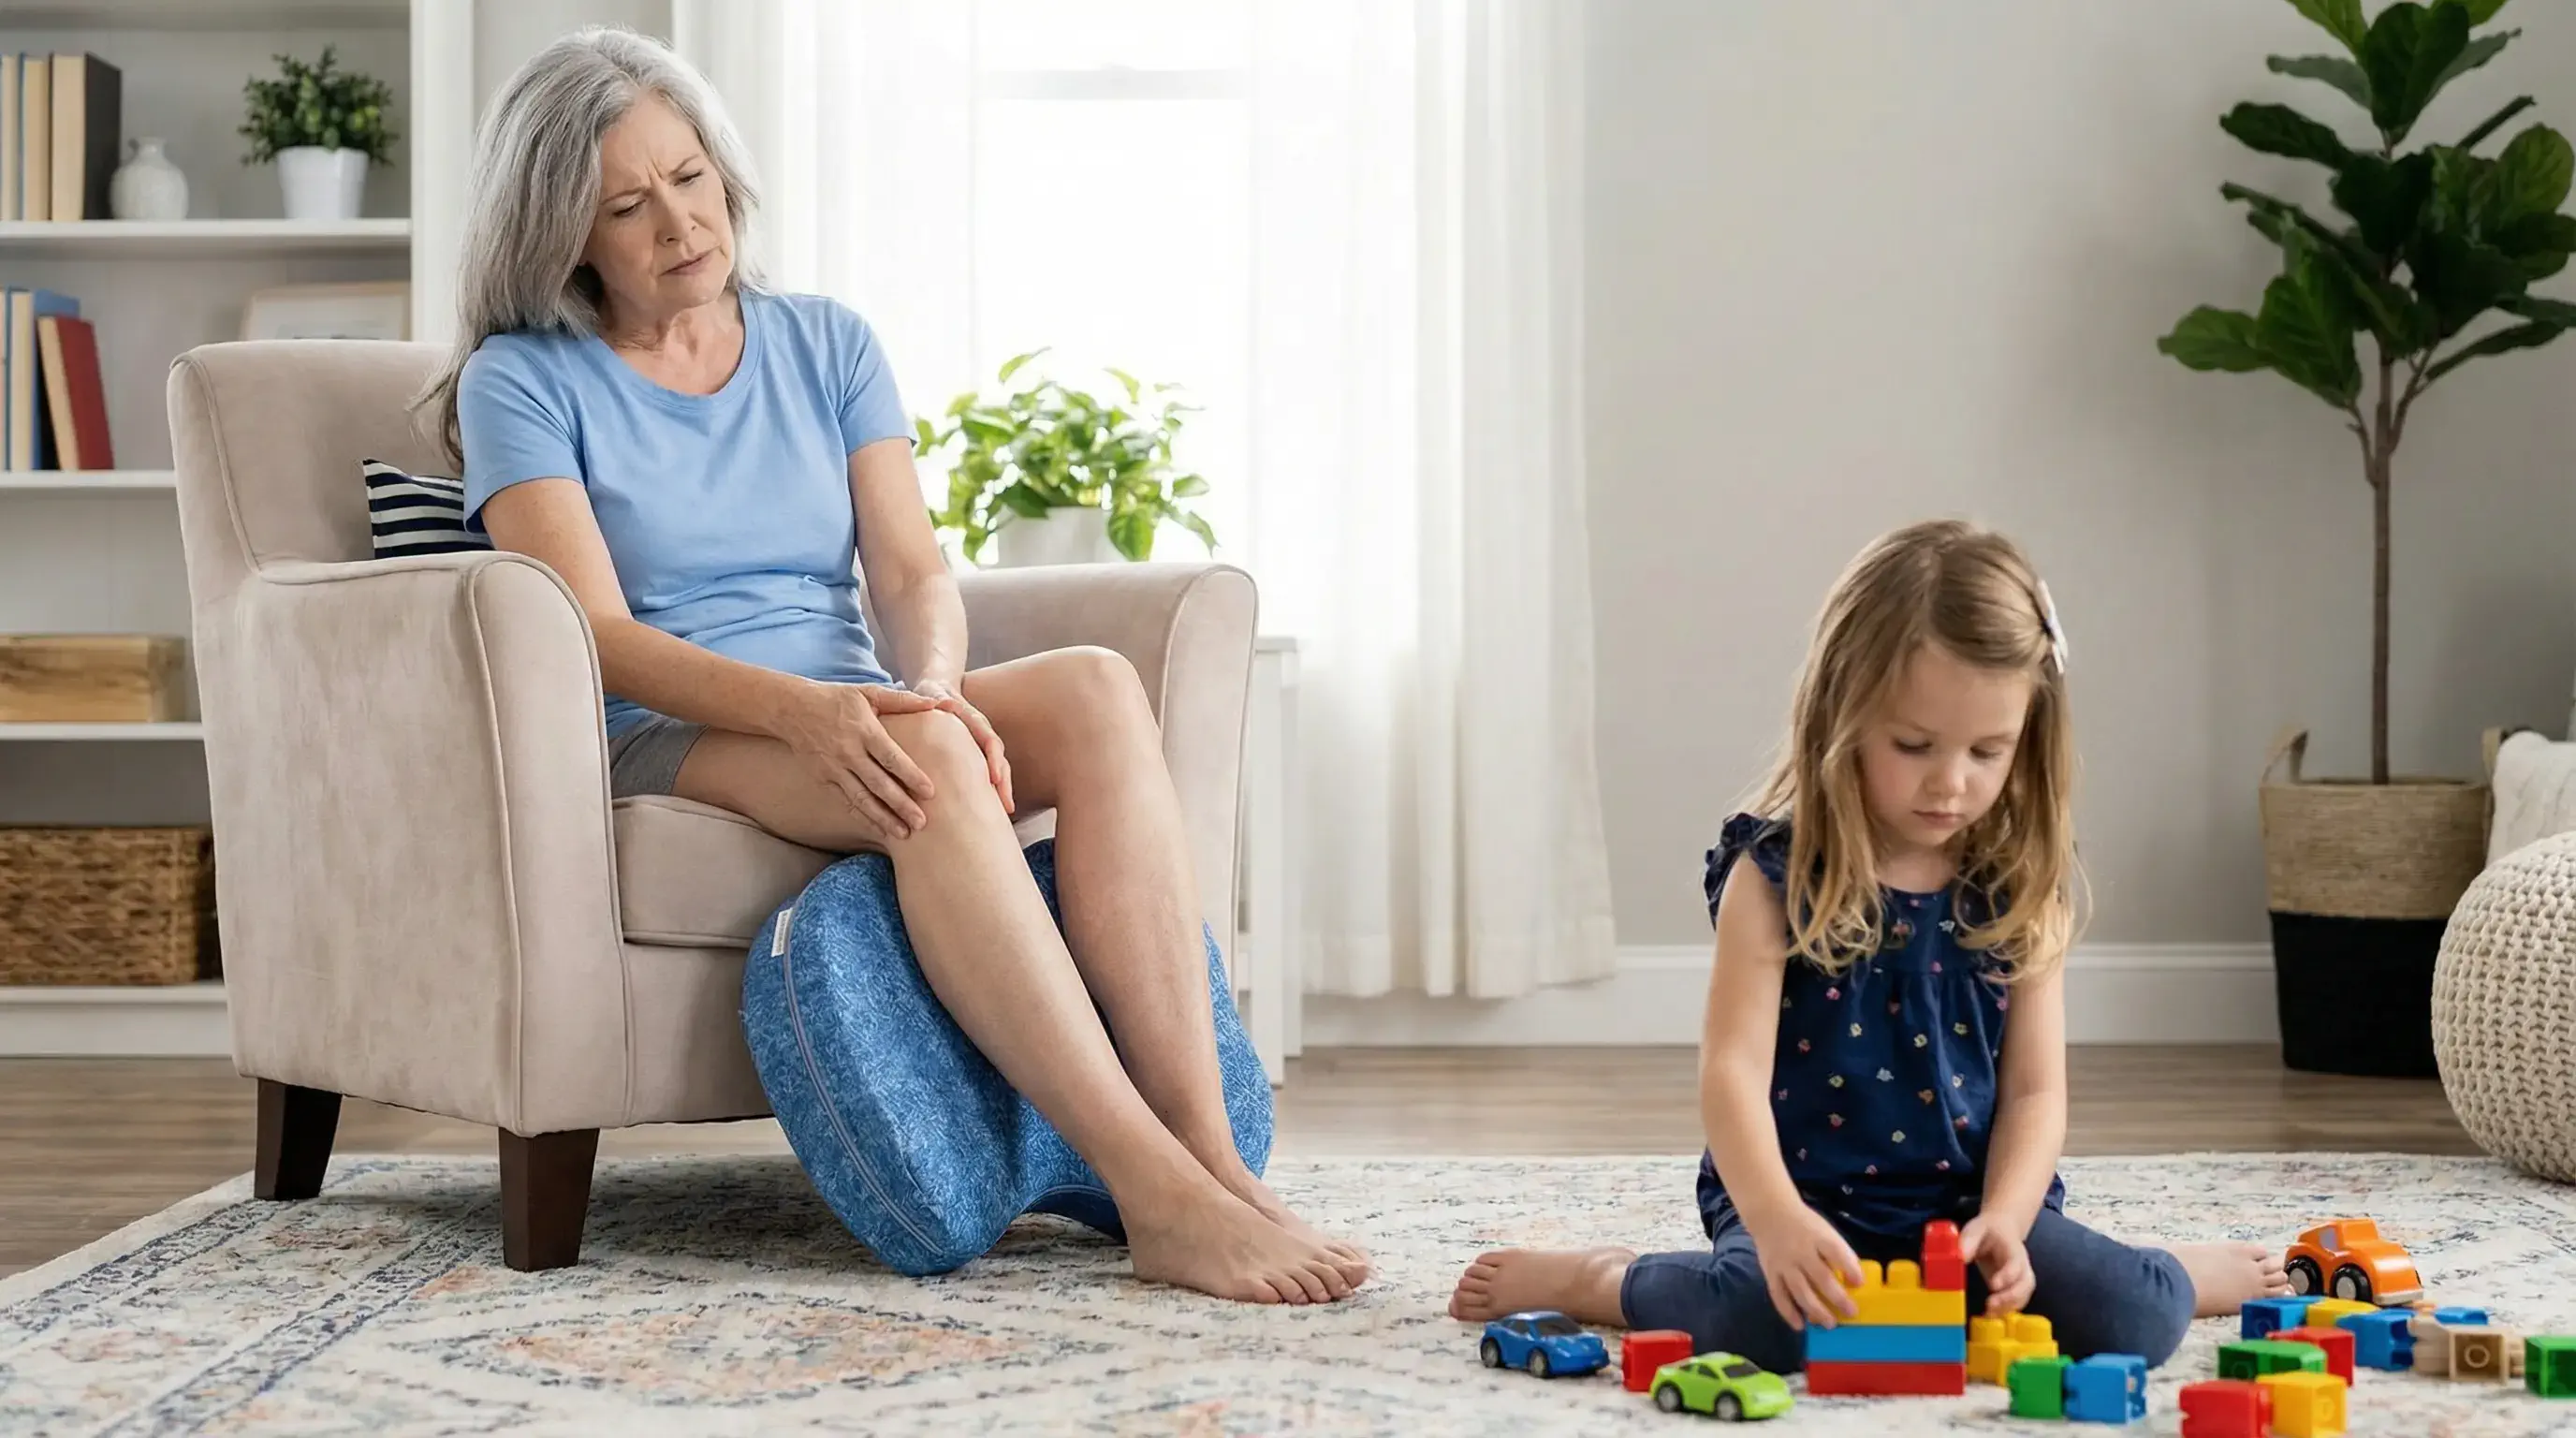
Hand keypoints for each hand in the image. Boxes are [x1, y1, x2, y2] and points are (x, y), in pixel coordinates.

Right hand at [776, 680, 944, 836]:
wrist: (792, 709)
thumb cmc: (836, 699)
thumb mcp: (868, 693)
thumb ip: (903, 700)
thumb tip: (937, 703)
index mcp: (863, 730)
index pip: (890, 757)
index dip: (910, 775)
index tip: (930, 792)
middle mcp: (848, 752)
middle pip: (878, 784)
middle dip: (900, 805)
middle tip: (921, 822)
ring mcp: (834, 768)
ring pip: (862, 798)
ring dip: (883, 818)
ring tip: (904, 833)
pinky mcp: (824, 779)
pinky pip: (847, 801)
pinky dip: (864, 816)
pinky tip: (880, 828)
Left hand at [909, 678, 1012, 813]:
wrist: (936, 691)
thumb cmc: (931, 695)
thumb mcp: (932, 694)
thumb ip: (937, 699)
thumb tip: (941, 703)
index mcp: (974, 720)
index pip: (989, 741)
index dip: (993, 760)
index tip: (994, 778)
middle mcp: (983, 734)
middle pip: (999, 759)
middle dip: (1004, 782)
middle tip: (1006, 805)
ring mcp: (981, 745)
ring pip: (998, 768)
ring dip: (1002, 789)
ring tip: (1005, 811)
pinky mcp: (976, 755)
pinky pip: (987, 773)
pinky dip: (991, 790)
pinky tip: (991, 809)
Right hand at [1744, 1202, 1863, 1330]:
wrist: (1769, 1213)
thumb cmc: (1805, 1225)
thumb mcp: (1825, 1231)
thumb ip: (1838, 1253)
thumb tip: (1853, 1282)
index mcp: (1819, 1238)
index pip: (1836, 1253)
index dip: (1850, 1269)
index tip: (1858, 1284)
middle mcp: (1801, 1252)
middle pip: (1821, 1277)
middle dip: (1837, 1298)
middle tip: (1851, 1312)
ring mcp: (1784, 1264)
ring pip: (1800, 1291)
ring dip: (1816, 1310)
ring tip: (1829, 1324)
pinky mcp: (1770, 1273)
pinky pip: (1779, 1296)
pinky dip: (1788, 1312)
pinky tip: (1800, 1325)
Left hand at [1959, 1213, 2033, 1315]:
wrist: (2002, 1230)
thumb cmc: (1988, 1230)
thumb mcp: (1976, 1228)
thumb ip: (1968, 1240)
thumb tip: (1960, 1257)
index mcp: (2013, 1248)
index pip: (2015, 1263)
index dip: (2007, 1276)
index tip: (1993, 1285)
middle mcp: (2022, 1265)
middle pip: (2025, 1283)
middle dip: (2010, 1297)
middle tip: (1991, 1305)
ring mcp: (2021, 1277)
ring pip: (2023, 1295)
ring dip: (2008, 1307)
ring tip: (1989, 1314)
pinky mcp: (2015, 1287)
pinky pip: (2016, 1302)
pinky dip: (2006, 1310)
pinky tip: (1990, 1316)